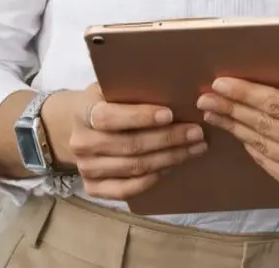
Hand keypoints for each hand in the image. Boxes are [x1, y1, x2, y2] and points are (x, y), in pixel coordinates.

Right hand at [42, 85, 206, 199]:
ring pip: (133, 167)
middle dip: (168, 139)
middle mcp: (81, 142)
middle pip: (129, 146)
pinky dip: (151, 180)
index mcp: (84, 112)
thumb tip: (178, 90)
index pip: (109, 117)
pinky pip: (124, 190)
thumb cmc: (109, 101)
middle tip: (197, 133)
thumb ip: (136, 89)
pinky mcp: (92, 187)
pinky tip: (171, 167)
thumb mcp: (115, 88)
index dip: (140, 117)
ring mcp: (85, 168)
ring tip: (195, 148)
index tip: (169, 114)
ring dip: (169, 158)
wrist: (82, 125)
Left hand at [197, 45, 278, 195]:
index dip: (248, 93)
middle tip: (206, 98)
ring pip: (262, 145)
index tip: (222, 83)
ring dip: (233, 128)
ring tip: (212, 114)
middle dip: (231, 109)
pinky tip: (235, 132)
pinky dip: (249, 147)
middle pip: (265, 125)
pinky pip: (268, 163)